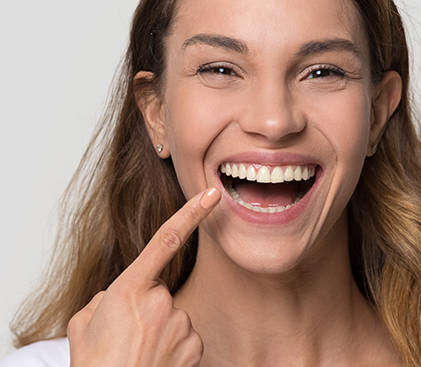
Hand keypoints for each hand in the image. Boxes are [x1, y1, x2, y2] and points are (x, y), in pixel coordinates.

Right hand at [68, 187, 220, 366]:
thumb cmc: (95, 364)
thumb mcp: (85, 322)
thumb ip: (106, 297)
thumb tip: (119, 296)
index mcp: (130, 287)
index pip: (166, 238)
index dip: (191, 213)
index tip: (211, 195)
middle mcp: (161, 299)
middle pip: (160, 292)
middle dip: (146, 308)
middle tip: (128, 336)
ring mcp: (181, 321)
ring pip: (173, 315)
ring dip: (158, 329)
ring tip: (138, 351)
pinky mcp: (194, 343)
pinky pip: (185, 335)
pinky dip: (173, 345)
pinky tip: (155, 359)